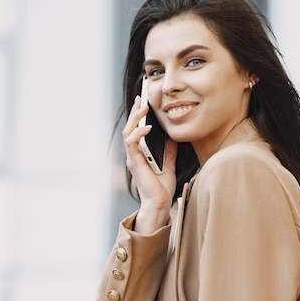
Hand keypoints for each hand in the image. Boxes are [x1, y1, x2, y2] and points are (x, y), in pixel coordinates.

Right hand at [123, 97, 177, 232]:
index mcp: (139, 156)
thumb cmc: (162, 189)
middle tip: (141, 98)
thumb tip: (171, 140)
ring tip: (144, 108)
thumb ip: (169, 153)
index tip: (143, 103)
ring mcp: (132, 159)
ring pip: (128, 132)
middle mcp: (133, 156)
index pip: (136, 132)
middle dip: (135, 112)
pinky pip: (132, 143)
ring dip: (135, 118)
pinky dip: (138, 133)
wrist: (160, 203)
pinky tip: (148, 127)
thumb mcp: (169, 166)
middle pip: (129, 128)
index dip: (138, 117)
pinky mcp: (134, 163)